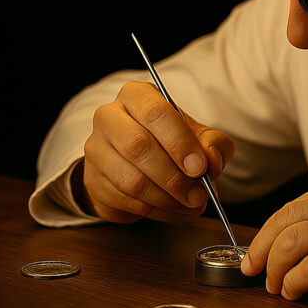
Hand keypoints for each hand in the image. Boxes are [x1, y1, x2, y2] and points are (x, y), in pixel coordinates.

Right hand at [77, 80, 234, 223]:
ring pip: (131, 180)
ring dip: (168, 199)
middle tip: (198, 194)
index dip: (180, 142)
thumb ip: (214, 144)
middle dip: (175, 177)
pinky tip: (176, 210)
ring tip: (191, 204)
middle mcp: (108, 117)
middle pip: (138, 147)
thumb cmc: (170, 142)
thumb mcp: (199, 136)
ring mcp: (96, 150)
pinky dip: (158, 211)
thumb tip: (211, 161)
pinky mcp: (93, 181)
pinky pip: (126, 202)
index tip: (200, 168)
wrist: (137, 162)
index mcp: (136, 96)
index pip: (156, 113)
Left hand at [240, 171, 307, 305]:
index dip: (269, 232)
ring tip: (276, 287)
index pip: (294, 205)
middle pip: (286, 220)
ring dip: (276, 270)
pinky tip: (295, 293)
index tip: (258, 253)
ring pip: (294, 243)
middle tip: (254, 271)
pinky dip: (295, 284)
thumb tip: (296, 238)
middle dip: (262, 250)